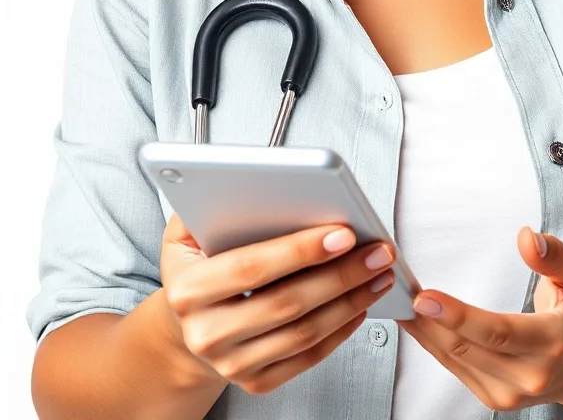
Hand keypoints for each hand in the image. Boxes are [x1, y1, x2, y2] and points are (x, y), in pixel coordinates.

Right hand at [159, 213, 395, 395]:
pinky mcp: (255, 382)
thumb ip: (212, 203)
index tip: (344, 233)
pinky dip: (340, 331)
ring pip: (303, 334)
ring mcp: (230, 364)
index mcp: (188, 289)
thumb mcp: (187, 231)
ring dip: (350, 302)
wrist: (185, 328)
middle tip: (377, 251)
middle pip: (286, 303)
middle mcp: (205, 334)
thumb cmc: (197, 267)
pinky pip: (307, 358)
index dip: (300, 250)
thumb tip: (259, 180)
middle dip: (340, 274)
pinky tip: (360, 304)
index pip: (252, 267)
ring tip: (378, 273)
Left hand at [396, 226, 562, 412]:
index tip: (424, 296)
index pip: (498, 332)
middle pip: (467, 348)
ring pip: (454, 360)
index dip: (458, 316)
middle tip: (398, 289)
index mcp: (553, 343)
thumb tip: (527, 238)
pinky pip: (455, 368)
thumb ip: (556, 256)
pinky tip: (417, 320)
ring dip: (423, 330)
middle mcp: (531, 376)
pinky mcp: (493, 399)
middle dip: (428, 320)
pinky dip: (431, 343)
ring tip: (398, 299)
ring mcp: (510, 394)